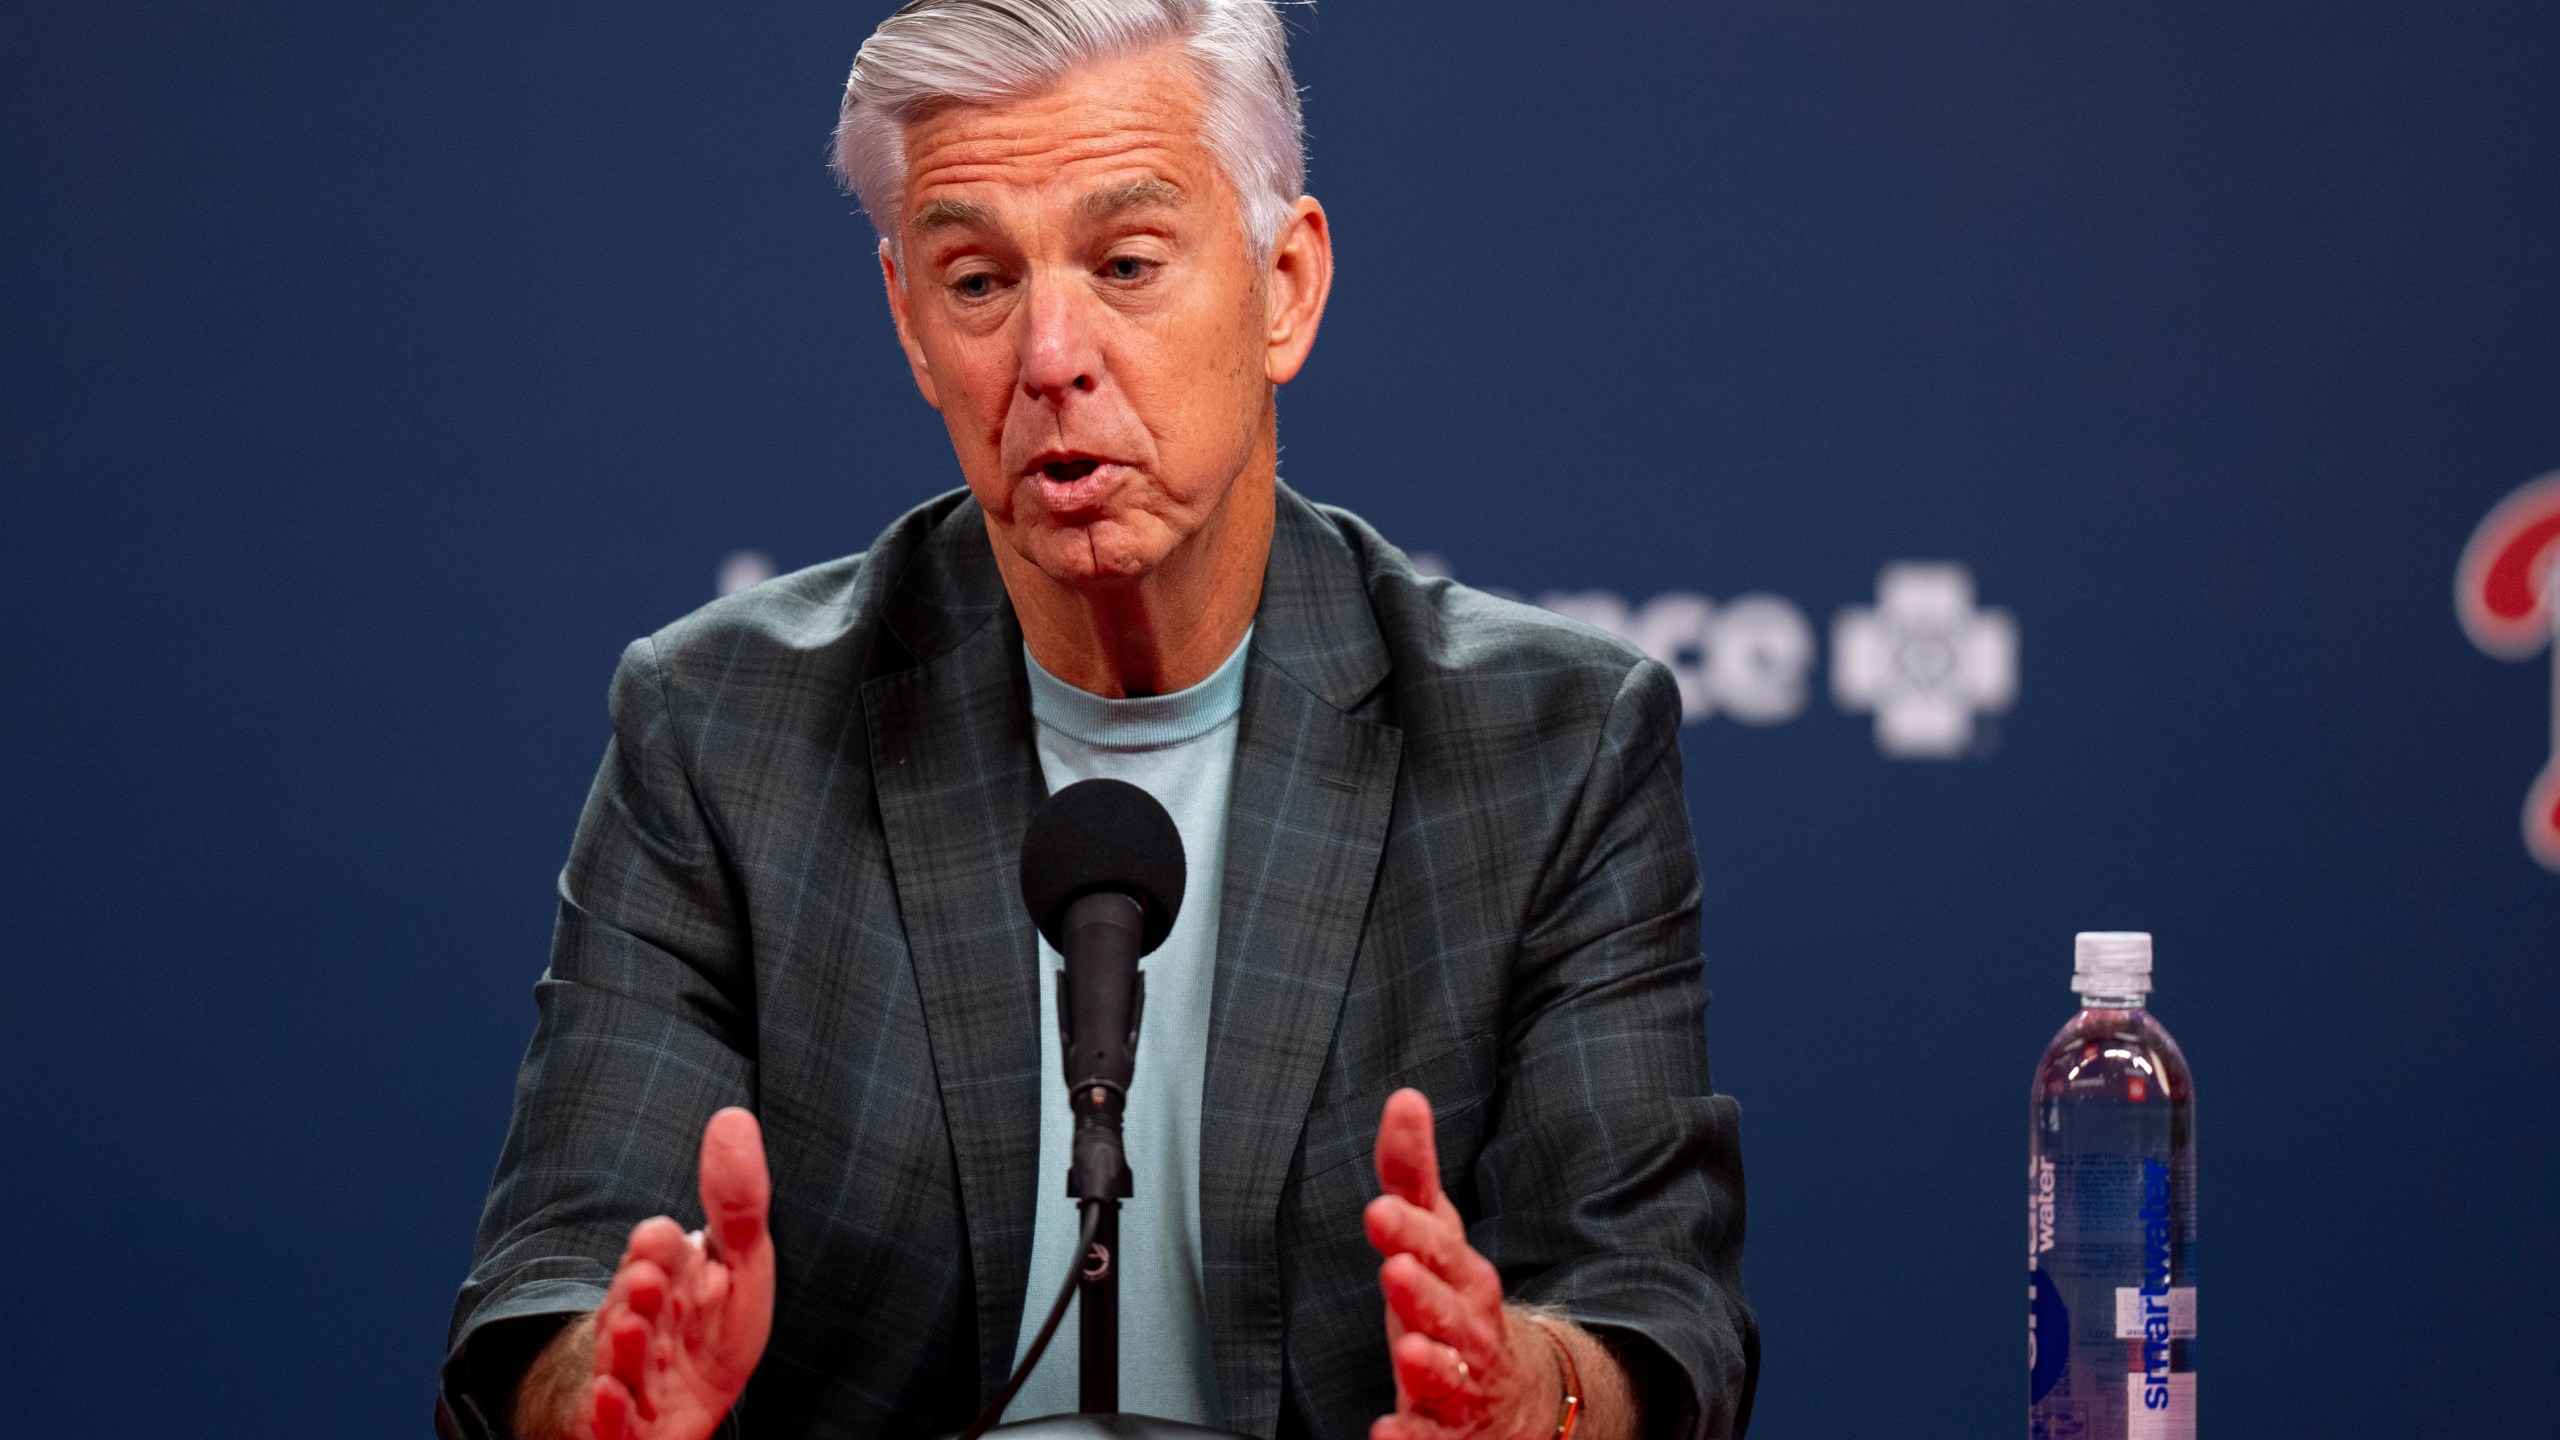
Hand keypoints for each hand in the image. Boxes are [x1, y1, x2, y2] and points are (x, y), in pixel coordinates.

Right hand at [579, 1107, 774, 1439]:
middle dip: (637, 1292)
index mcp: (663, 1279)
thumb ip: (738, 1202)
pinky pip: (602, 1424)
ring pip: (614, 1362)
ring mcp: (620, 1379)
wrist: (663, 1406)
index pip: (658, 1255)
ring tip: (629, 1329)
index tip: (662, 1237)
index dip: (659, 1249)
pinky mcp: (615, 1431)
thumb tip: (734, 1117)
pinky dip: (603, 1413)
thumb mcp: (735, 1266)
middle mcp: (633, 1325)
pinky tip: (610, 1401)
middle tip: (648, 1280)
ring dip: (620, 1347)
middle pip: (630, 1306)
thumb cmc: (700, 1328)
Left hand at [1363, 1089, 1556, 1439]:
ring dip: (1431, 1361)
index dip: (1411, 1229)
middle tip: (1396, 1271)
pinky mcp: (1451, 1431)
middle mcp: (1468, 1326)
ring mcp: (1464, 1381)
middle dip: (1424, 1290)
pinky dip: (1412, 1439)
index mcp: (1460, 1273)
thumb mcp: (1436, 1235)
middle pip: (1449, 1307)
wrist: (1518, 1393)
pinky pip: (1433, 1438)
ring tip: (1410, 1353)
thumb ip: (1412, 1173)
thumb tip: (1403, 1098)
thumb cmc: (1459, 1302)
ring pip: (1451, 1372)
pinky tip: (1386, 1432)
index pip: (1438, 1244)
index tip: (1379, 1211)